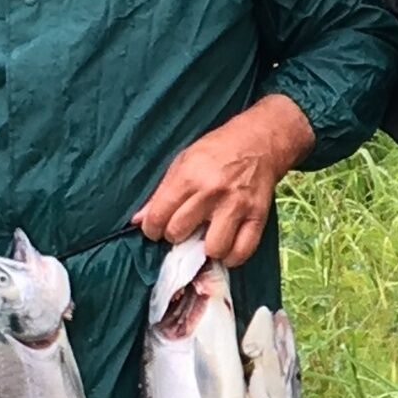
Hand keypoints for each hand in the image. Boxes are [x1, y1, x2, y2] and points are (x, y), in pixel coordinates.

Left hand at [133, 96, 316, 269]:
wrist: (259, 141)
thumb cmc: (216, 150)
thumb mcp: (183, 162)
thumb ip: (160, 193)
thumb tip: (138, 220)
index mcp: (189, 177)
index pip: (159, 216)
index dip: (152, 229)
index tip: (155, 229)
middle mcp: (211, 193)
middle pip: (180, 233)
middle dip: (175, 236)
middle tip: (181, 229)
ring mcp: (236, 206)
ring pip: (212, 248)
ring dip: (205, 250)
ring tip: (204, 240)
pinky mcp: (257, 216)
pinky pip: (242, 251)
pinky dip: (231, 257)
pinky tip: (225, 249)